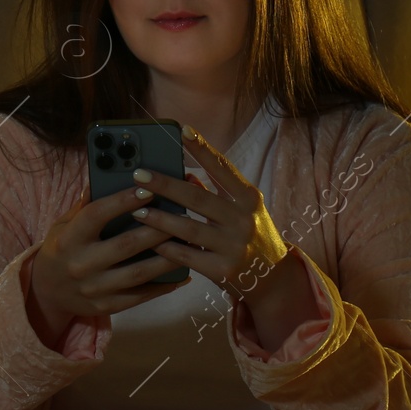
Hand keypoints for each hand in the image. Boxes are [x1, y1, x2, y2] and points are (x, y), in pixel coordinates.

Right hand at [27, 174, 193, 335]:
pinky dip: (162, 286)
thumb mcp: (63, 225)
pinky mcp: (106, 307)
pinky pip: (140, 296)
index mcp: (69, 239)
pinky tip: (182, 274)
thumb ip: (85, 205)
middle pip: (126, 245)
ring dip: (168, 258)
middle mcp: (80, 265)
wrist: (46, 292)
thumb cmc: (61, 249)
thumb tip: (105, 176)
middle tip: (182, 216)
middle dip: (158, 229)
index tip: (148, 189)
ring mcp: (94, 289)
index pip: (97, 215)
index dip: (122, 201)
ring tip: (190, 243)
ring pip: (139, 273)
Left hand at [135, 124, 291, 303]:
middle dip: (166, 186)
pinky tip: (150, 243)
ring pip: (188, 229)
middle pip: (198, 198)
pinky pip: (187, 256)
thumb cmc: (252, 237)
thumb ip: (216, 193)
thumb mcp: (242, 210)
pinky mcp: (223, 270)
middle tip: (139, 175)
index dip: (203, 149)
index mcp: (248, 198)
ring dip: (159, 220)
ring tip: (136, 211)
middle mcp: (243, 219)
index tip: (183, 130)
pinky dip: (167, 248)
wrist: (274, 279)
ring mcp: (234, 246)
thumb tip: (186, 176)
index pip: (223, 168)